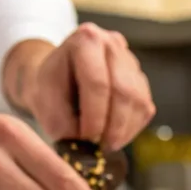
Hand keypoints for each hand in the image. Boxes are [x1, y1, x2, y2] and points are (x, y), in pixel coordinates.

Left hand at [12, 24, 155, 149]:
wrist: (58, 80)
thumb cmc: (50, 90)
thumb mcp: (45, 104)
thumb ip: (64, 125)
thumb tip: (86, 149)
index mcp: (86, 40)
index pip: (97, 82)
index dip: (95, 116)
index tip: (87, 140)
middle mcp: (113, 44)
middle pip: (124, 91)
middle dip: (113, 125)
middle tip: (101, 147)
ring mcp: (131, 62)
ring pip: (139, 101)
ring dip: (124, 130)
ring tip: (106, 145)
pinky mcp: (141, 82)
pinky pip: (145, 109)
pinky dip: (131, 129)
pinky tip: (114, 136)